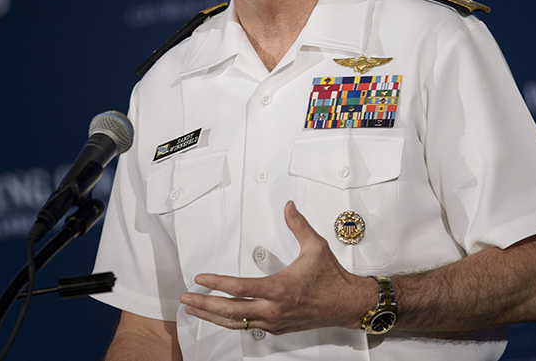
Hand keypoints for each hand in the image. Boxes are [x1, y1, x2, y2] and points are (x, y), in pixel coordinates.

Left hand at [179, 201, 376, 334]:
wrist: (348, 304)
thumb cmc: (332, 279)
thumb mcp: (315, 247)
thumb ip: (298, 225)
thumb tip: (288, 207)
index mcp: (278, 289)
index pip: (238, 288)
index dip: (216, 283)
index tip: (201, 279)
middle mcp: (274, 309)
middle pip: (230, 310)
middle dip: (204, 305)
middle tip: (187, 299)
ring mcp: (275, 321)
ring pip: (236, 323)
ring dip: (213, 317)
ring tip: (196, 310)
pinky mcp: (278, 327)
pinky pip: (248, 326)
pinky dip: (231, 322)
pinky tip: (221, 317)